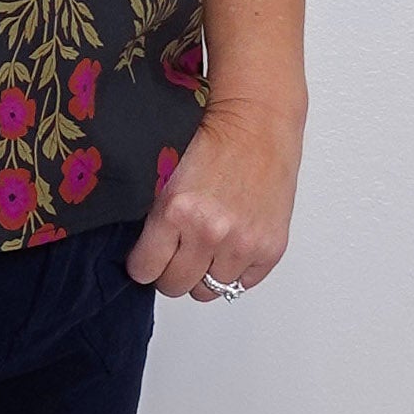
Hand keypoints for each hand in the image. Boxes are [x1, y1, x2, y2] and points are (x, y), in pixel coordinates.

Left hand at [126, 102, 300, 300]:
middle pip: (175, 286)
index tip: (147, 258)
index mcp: (176, 211)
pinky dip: (235, 271)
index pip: (144, 270)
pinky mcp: (271, 249)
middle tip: (176, 255)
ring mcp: (243, 244)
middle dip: (171, 272)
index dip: (143, 264)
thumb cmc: (215, 141)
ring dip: (204, 274)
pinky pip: (242, 284)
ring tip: (207, 249)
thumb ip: (156, 220)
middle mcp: (209, 232)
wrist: (258, 123)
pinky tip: (231, 247)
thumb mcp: (168, 178)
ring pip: (209, 290)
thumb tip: (145, 258)